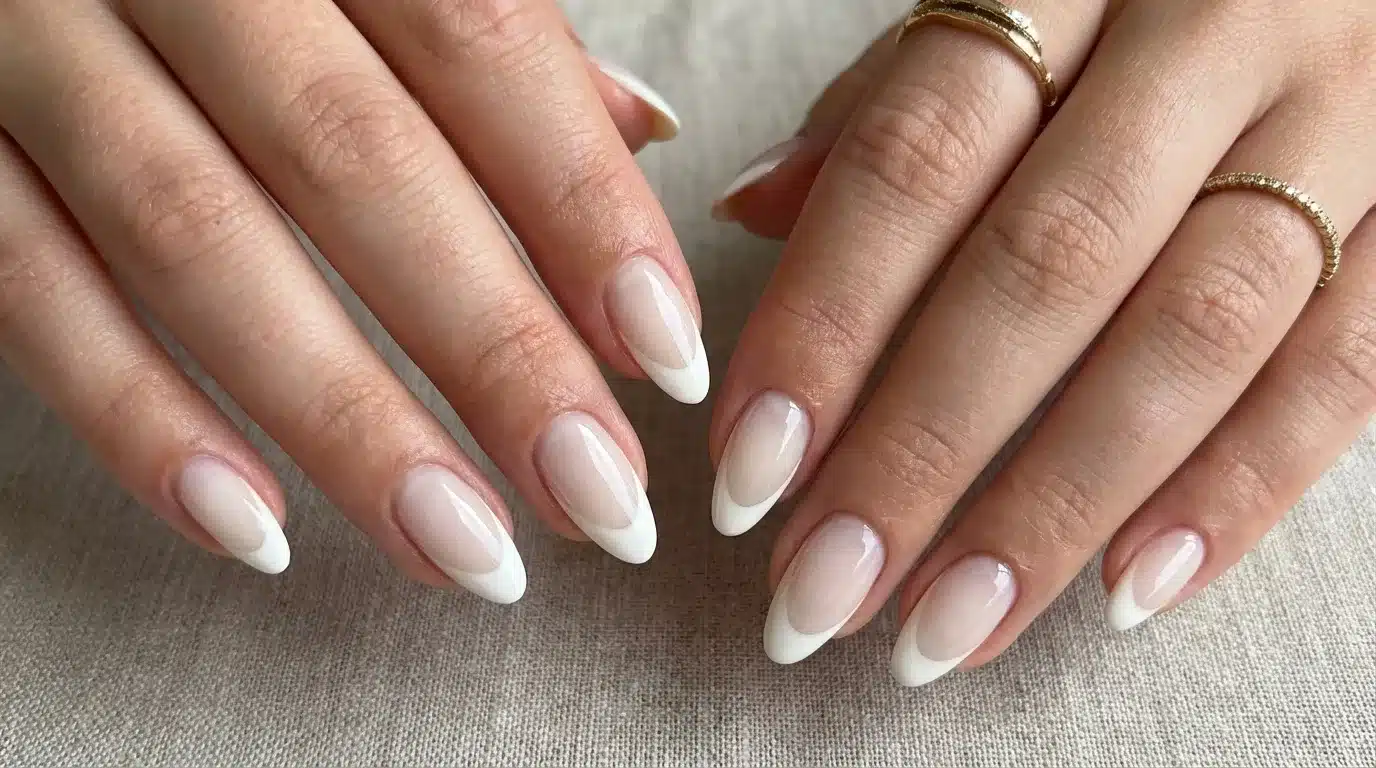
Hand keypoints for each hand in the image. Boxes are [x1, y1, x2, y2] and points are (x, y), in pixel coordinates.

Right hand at [0, 0, 704, 600]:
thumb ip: (487, 29)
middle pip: (354, 162)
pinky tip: (258, 532)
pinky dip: (138, 421)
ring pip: (196, 241)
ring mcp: (32, 42)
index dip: (582, 205)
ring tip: (468, 553)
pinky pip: (25, 287)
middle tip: (600, 501)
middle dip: (494, 350)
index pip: (477, 44)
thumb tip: (641, 133)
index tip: (665, 359)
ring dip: (346, 423)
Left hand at [710, 0, 1374, 683]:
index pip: (919, 156)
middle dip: (919, 450)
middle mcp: (1217, 36)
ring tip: (943, 629)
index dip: (826, 322)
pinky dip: (1238, 492)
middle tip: (820, 590)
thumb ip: (891, 102)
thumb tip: (751, 211)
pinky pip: (1346, 370)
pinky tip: (1125, 595)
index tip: (747, 472)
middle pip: (1046, 267)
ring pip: (1194, 337)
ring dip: (1055, 506)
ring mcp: (1348, 121)